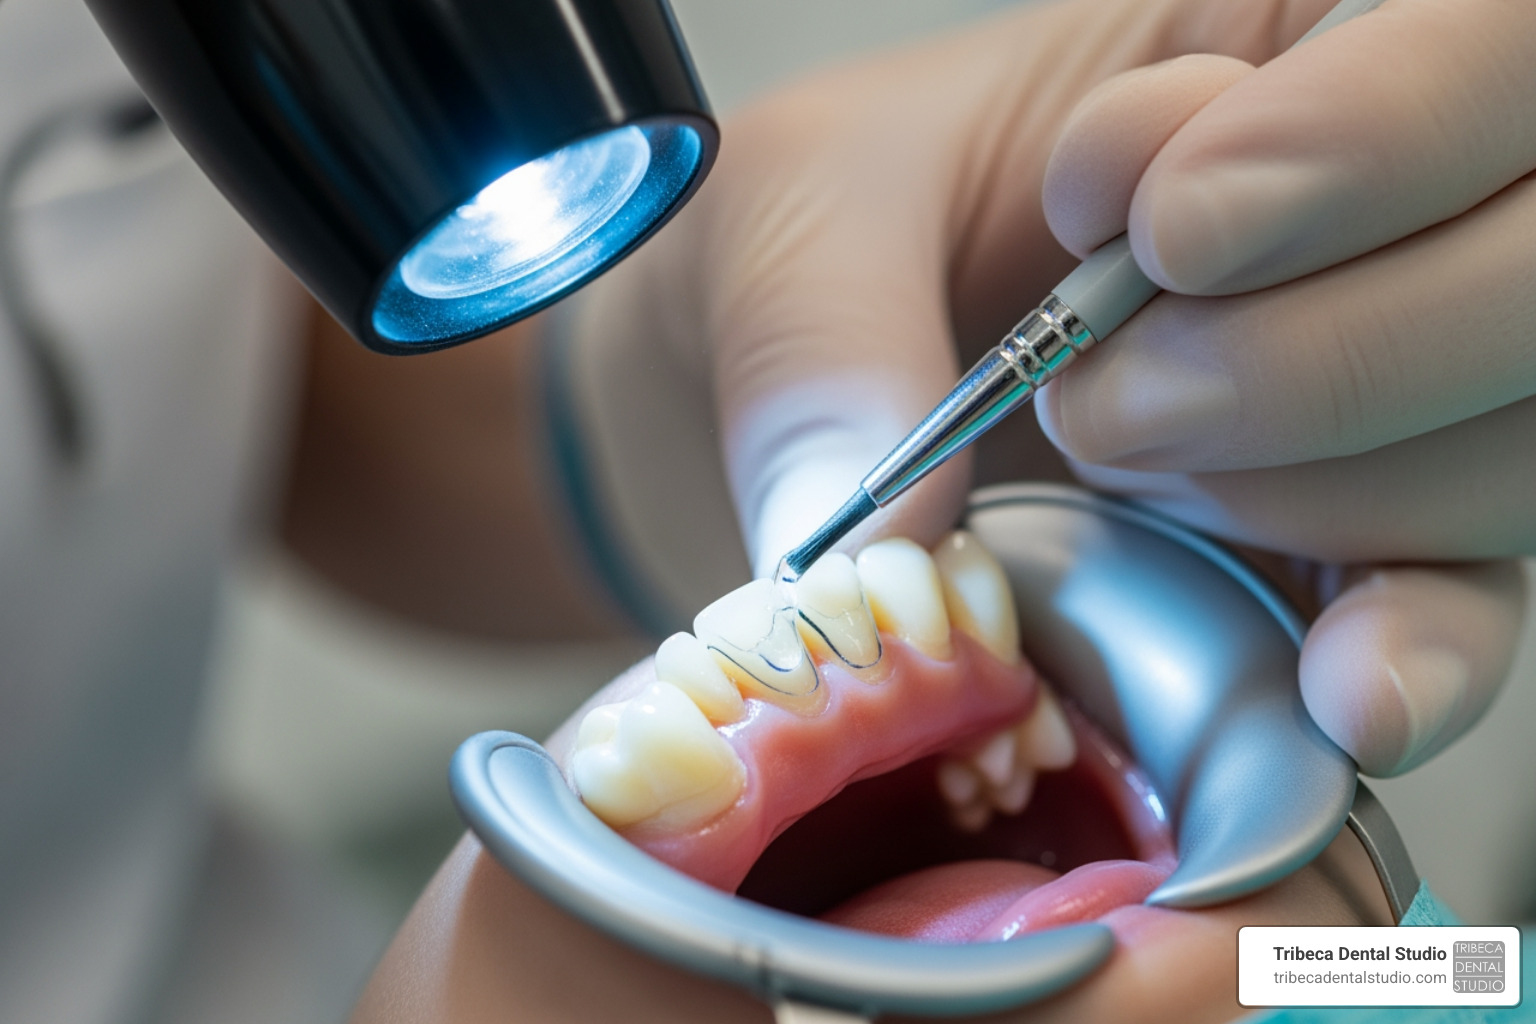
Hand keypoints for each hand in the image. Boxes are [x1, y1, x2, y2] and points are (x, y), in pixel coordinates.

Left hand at [556, 0, 1526, 775]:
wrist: (788, 363)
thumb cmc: (830, 238)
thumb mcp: (804, 216)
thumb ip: (838, 346)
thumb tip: (900, 548)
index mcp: (1292, 42)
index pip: (1483, 53)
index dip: (1379, 136)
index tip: (1173, 230)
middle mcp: (1388, 213)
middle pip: (1533, 275)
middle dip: (1319, 356)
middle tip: (1106, 396)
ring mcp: (1390, 388)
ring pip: (1507, 448)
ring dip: (1311, 489)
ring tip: (1118, 463)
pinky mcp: (1357, 540)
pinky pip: (1461, 603)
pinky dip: (1412, 652)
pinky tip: (1338, 692)